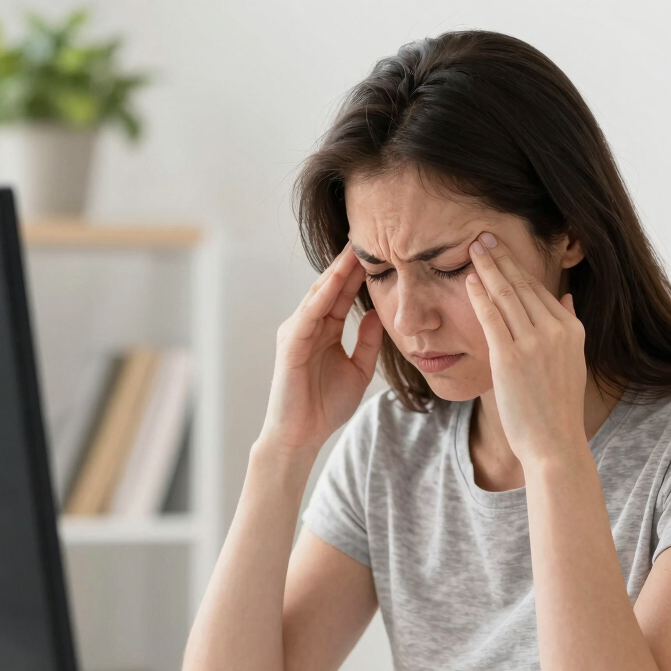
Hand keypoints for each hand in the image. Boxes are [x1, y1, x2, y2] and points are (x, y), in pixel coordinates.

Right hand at [259, 243, 384, 457]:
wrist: (302, 436)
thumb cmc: (325, 406)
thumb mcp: (359, 370)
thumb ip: (368, 342)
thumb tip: (379, 314)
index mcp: (325, 330)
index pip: (344, 293)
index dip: (360, 272)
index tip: (380, 249)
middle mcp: (309, 325)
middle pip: (331, 286)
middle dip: (348, 261)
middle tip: (367, 233)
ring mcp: (297, 332)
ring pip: (319, 294)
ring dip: (336, 271)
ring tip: (354, 247)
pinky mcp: (290, 344)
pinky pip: (309, 314)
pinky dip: (323, 295)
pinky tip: (336, 279)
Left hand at [466, 232, 587, 465]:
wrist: (554, 443)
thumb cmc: (557, 408)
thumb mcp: (574, 362)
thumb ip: (569, 327)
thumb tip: (566, 298)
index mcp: (572, 330)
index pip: (540, 290)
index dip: (518, 267)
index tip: (502, 250)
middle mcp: (555, 330)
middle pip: (523, 285)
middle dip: (501, 258)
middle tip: (483, 236)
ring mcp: (533, 342)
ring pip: (506, 294)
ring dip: (487, 268)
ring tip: (472, 248)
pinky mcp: (510, 357)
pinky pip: (491, 316)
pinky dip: (479, 295)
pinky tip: (468, 280)